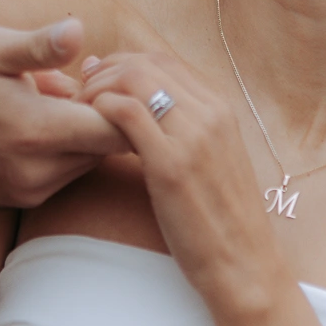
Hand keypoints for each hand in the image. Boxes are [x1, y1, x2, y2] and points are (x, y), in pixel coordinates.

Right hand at [0, 20, 125, 206]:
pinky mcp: (24, 199)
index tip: (110, 75)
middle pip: (110, 147)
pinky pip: (66, 172)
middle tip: (86, 78)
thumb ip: (39, 46)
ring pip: (90, 160)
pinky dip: (66, 147)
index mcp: (36, 131)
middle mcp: (40, 171)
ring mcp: (32, 190)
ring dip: (86, 130)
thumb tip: (78, 31)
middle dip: (108, 112)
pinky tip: (40, 120)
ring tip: (55, 97)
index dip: (125, 101)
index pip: (119, 129)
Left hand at [79, 49, 277, 310]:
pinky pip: (128, 114)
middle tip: (80, 95)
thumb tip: (144, 107)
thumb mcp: (211, 162)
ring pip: (134, 79)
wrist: (246, 266)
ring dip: (97, 89)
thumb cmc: (222, 221)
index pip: (164, 60)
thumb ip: (186, 131)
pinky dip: (101, 110)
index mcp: (222, 109)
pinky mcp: (173, 165)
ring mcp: (194, 136)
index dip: (123, 63)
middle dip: (104, 71)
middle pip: (146, 62)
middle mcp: (212, 113)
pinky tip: (89, 130)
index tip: (98, 81)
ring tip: (79, 113)